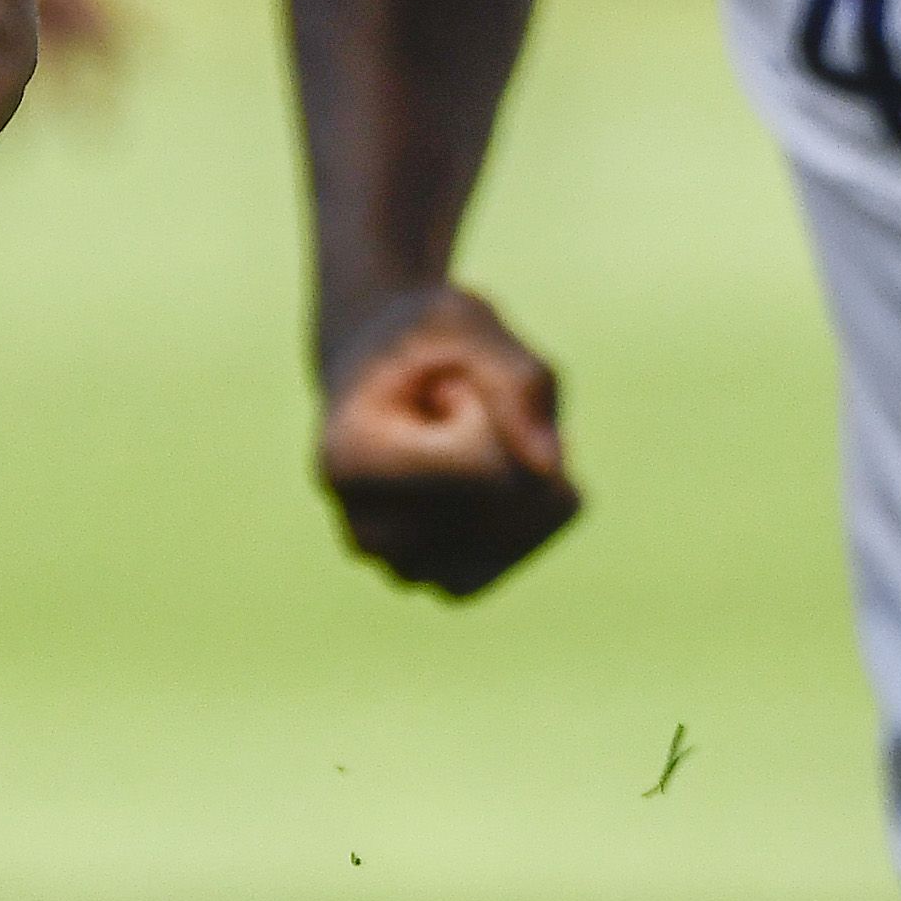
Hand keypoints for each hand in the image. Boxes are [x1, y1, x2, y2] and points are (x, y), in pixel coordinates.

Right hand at [318, 283, 576, 597]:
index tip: (447, 386)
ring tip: (466, 440)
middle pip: (509, 501)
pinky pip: (520, 550)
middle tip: (454, 409)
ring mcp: (402, 568)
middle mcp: (367, 533)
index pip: (485, 468)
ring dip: (524, 473)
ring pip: (520, 532)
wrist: (377, 373)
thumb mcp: (466, 318)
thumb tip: (549, 468)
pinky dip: (526, 506)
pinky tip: (492, 472)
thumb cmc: (420, 340)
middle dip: (511, 439)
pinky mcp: (439, 582)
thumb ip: (518, 378)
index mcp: (351, 463)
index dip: (497, 409)